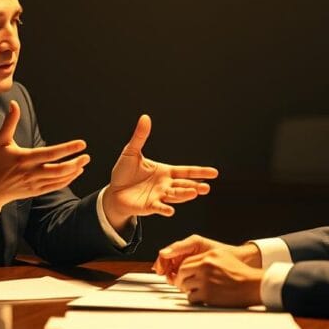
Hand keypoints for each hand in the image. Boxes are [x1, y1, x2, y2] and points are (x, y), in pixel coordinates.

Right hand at [0, 100, 89, 215]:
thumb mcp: (1, 141)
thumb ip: (9, 122)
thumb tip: (13, 104)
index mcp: (24, 158)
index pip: (50, 153)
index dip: (67, 149)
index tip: (81, 144)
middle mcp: (31, 172)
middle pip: (58, 170)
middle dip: (75, 163)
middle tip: (87, 156)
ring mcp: (35, 183)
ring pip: (59, 179)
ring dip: (74, 171)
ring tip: (83, 162)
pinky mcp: (37, 191)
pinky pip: (56, 186)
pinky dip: (68, 180)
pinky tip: (75, 172)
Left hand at [102, 114, 218, 228]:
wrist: (114, 191)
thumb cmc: (124, 172)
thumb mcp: (131, 152)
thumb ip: (140, 137)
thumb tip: (145, 117)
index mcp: (165, 172)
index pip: (186, 172)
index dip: (200, 172)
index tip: (214, 173)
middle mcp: (166, 185)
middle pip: (184, 185)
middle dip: (195, 186)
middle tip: (206, 188)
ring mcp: (159, 196)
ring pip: (175, 196)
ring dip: (184, 195)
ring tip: (194, 193)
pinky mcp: (149, 206)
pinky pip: (158, 207)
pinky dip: (164, 209)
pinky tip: (171, 211)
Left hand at [174, 248, 263, 307]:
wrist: (251, 285)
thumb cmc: (240, 272)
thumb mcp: (223, 257)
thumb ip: (206, 259)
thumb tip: (191, 265)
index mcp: (209, 256)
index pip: (186, 261)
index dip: (182, 270)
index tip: (183, 275)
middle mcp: (205, 266)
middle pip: (182, 273)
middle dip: (181, 280)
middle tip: (184, 285)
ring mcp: (205, 281)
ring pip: (185, 286)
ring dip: (188, 290)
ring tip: (197, 291)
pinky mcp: (207, 294)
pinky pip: (191, 297)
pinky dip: (194, 299)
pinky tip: (201, 298)